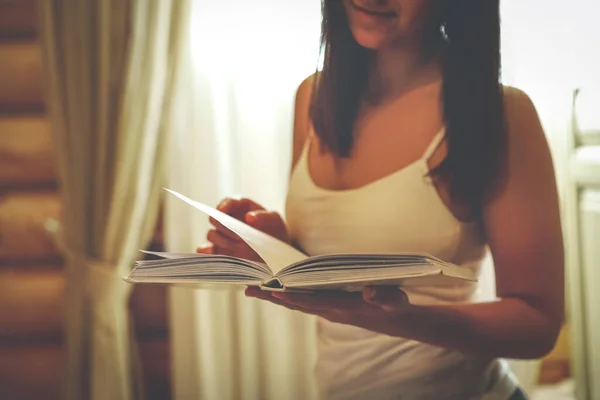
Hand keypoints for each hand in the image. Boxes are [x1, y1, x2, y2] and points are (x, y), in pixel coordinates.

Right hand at [197, 197, 288, 261]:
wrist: (277, 251)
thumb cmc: (275, 231)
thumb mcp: (275, 221)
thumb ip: (264, 217)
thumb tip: (248, 217)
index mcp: (241, 207)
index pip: (228, 202)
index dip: (223, 206)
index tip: (222, 212)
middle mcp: (229, 220)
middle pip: (215, 218)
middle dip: (223, 226)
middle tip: (239, 236)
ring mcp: (224, 235)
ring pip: (212, 235)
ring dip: (222, 241)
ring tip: (238, 247)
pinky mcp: (221, 250)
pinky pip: (207, 250)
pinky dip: (206, 252)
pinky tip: (210, 253)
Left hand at [245, 286, 411, 333]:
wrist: (394, 319)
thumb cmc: (394, 306)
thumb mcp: (395, 300)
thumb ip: (384, 296)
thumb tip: (370, 292)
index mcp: (345, 306)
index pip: (315, 301)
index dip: (296, 296)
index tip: (275, 290)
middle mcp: (331, 310)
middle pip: (297, 303)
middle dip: (273, 296)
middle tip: (248, 289)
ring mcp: (327, 310)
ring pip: (296, 303)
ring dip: (274, 297)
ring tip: (250, 288)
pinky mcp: (327, 307)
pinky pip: (302, 302)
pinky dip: (285, 296)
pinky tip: (271, 290)